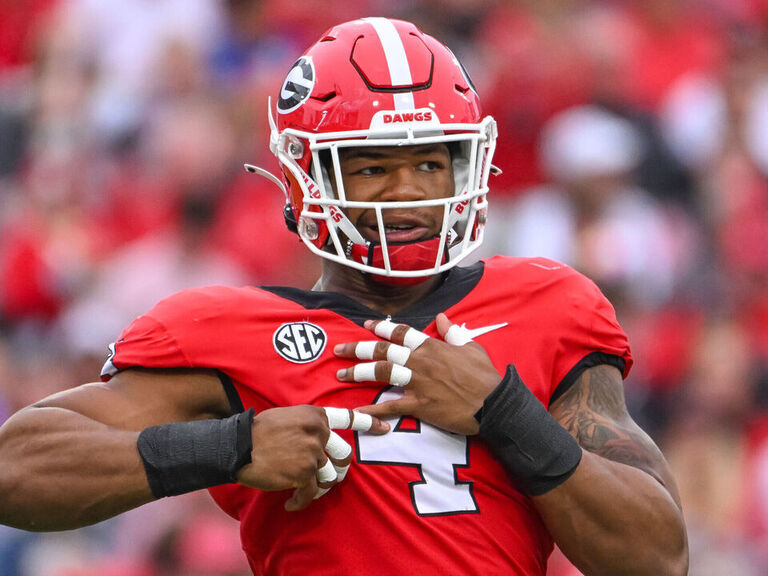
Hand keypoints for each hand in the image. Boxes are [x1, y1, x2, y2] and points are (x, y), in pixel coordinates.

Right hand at [236, 405, 388, 510]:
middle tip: (327, 478)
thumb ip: (309, 425)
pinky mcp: (304, 474)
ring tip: (305, 492)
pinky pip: (311, 492)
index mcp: (315, 415)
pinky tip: (291, 503)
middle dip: (338, 470)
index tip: (385, 428)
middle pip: (344, 456)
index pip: (349, 417)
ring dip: (319, 488)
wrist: (238, 446)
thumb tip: (324, 439)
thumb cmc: (259, 432)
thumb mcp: (288, 416)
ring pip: (330, 477)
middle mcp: (318, 432)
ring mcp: (313, 453)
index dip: (370, 422)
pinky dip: (301, 501)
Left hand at [335, 313, 501, 434]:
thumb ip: (452, 332)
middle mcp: (421, 362)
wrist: (494, 403)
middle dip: (358, 349)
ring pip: (382, 374)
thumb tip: (441, 317)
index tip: (365, 325)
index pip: (401, 332)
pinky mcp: (420, 406)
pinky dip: (373, 410)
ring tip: (341, 373)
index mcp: (431, 346)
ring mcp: (418, 383)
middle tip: (339, 349)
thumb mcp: (470, 346)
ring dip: (358, 373)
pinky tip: (357, 411)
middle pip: (383, 351)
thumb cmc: (485, 375)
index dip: (381, 327)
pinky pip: (391, 407)